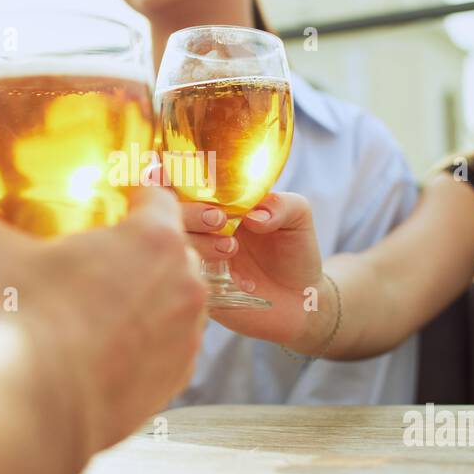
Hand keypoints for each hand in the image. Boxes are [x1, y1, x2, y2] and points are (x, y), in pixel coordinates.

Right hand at [0, 187, 207, 453]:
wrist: (31, 409)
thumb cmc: (20, 320)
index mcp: (154, 241)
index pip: (159, 198)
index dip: (137, 196)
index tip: (122, 200)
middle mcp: (185, 287)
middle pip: (172, 253)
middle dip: (142, 253)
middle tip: (102, 258)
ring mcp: (184, 339)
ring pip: (176, 304)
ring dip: (149, 301)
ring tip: (103, 307)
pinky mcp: (175, 383)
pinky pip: (168, 352)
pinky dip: (146, 347)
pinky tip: (106, 349)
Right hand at [178, 192, 324, 347]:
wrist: (303, 299)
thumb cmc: (296, 250)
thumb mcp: (298, 215)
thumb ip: (280, 205)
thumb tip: (254, 215)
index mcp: (216, 204)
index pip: (183, 185)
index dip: (170, 177)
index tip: (169, 174)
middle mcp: (200, 230)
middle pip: (171, 214)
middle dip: (189, 212)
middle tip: (219, 220)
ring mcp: (198, 260)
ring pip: (176, 246)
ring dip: (199, 242)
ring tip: (232, 248)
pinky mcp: (202, 290)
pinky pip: (189, 282)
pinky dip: (207, 277)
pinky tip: (241, 281)